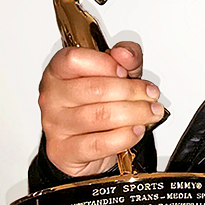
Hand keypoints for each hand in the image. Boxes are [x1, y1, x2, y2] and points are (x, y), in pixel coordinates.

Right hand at [39, 41, 163, 176]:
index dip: (106, 64)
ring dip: (135, 114)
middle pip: (95, 89)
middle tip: (151, 95)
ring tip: (151, 112)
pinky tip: (137, 130)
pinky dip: (124, 137)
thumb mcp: (117, 74)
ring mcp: (55, 125)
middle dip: (132, 91)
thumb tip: (125, 53)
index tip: (126, 72)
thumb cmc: (99, 104)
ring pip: (100, 116)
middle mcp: (52, 97)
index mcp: (59, 71)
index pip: (75, 60)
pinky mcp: (64, 151)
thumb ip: (126, 57)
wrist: (86, 145)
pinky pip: (99, 144)